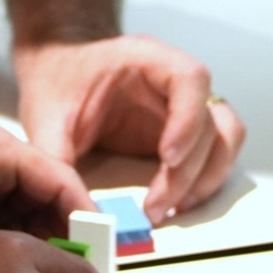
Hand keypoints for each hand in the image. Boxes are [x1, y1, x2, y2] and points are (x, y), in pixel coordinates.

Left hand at [15, 33, 243, 224]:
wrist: (59, 68)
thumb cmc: (57, 81)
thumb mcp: (46, 116)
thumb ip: (57, 159)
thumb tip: (74, 213)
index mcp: (147, 59)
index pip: (190, 79)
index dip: (188, 120)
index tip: (167, 158)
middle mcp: (175, 80)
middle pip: (212, 119)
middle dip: (190, 169)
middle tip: (156, 207)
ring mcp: (185, 105)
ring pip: (226, 137)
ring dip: (207, 176)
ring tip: (172, 207)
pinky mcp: (185, 129)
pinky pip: (216, 151)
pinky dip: (205, 179)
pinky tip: (176, 200)